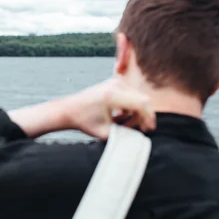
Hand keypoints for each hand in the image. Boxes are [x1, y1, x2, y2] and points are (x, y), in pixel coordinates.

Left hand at [8, 77, 155, 139]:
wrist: (69, 110)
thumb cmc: (83, 120)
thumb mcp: (105, 132)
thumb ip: (124, 135)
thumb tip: (139, 137)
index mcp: (112, 95)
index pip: (142, 104)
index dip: (149, 117)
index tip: (150, 129)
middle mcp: (115, 85)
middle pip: (142, 100)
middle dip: (143, 116)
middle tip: (140, 130)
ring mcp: (115, 81)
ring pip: (138, 98)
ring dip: (135, 113)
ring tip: (123, 125)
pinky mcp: (115, 82)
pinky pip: (131, 95)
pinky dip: (130, 107)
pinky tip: (120, 117)